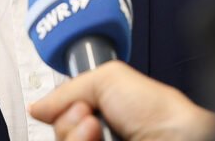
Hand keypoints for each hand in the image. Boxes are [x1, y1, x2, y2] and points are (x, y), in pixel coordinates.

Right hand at [30, 61, 214, 140]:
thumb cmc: (156, 109)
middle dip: (68, 120)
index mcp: (100, 113)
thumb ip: (66, 90)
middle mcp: (97, 135)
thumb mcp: (107, 78)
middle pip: (59, 133)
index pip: (62, 116)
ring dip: (74, 134)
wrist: (177, 138)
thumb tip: (37, 107)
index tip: (78, 104)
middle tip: (90, 114)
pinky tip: (98, 139)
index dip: (63, 109)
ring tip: (96, 128)